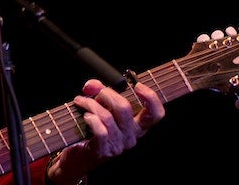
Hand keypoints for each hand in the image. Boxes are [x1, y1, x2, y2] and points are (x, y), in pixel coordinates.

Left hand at [46, 79, 164, 184]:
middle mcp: (132, 136)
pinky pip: (100, 131)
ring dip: (91, 104)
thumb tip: (93, 85)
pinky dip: (91, 119)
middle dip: (106, 93)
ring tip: (82, 101)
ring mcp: (118, 145)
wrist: (82, 154)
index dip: (151, 98)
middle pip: (125, 108)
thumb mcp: (101, 105)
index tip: (137, 85)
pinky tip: (85, 116)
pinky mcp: (104, 150)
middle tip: (94, 92)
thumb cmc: (95, 127)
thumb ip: (98, 90)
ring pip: (107, 117)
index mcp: (138, 125)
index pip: (156, 114)